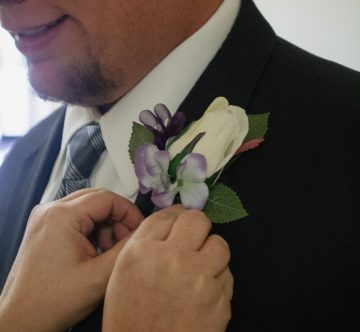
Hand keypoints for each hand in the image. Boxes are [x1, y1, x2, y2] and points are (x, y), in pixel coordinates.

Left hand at [0, 189, 143, 331]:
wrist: (21, 319)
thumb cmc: (53, 301)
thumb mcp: (99, 275)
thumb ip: (126, 248)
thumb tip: (144, 230)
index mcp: (61, 216)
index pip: (107, 198)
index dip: (129, 212)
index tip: (139, 229)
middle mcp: (50, 210)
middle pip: (97, 200)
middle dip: (118, 218)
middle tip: (126, 240)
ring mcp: (45, 218)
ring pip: (88, 208)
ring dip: (106, 225)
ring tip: (110, 249)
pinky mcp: (45, 227)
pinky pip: (77, 218)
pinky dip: (93, 230)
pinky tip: (96, 250)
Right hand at [103, 205, 232, 331]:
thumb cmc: (129, 315)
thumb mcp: (123, 272)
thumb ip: (146, 241)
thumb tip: (171, 221)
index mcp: (143, 251)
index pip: (169, 215)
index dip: (177, 215)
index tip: (181, 221)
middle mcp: (173, 258)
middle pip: (198, 220)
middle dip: (197, 228)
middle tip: (193, 240)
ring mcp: (200, 279)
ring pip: (220, 244)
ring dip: (211, 253)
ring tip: (201, 267)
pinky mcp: (220, 300)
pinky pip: (227, 274)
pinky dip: (218, 279)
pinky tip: (204, 291)